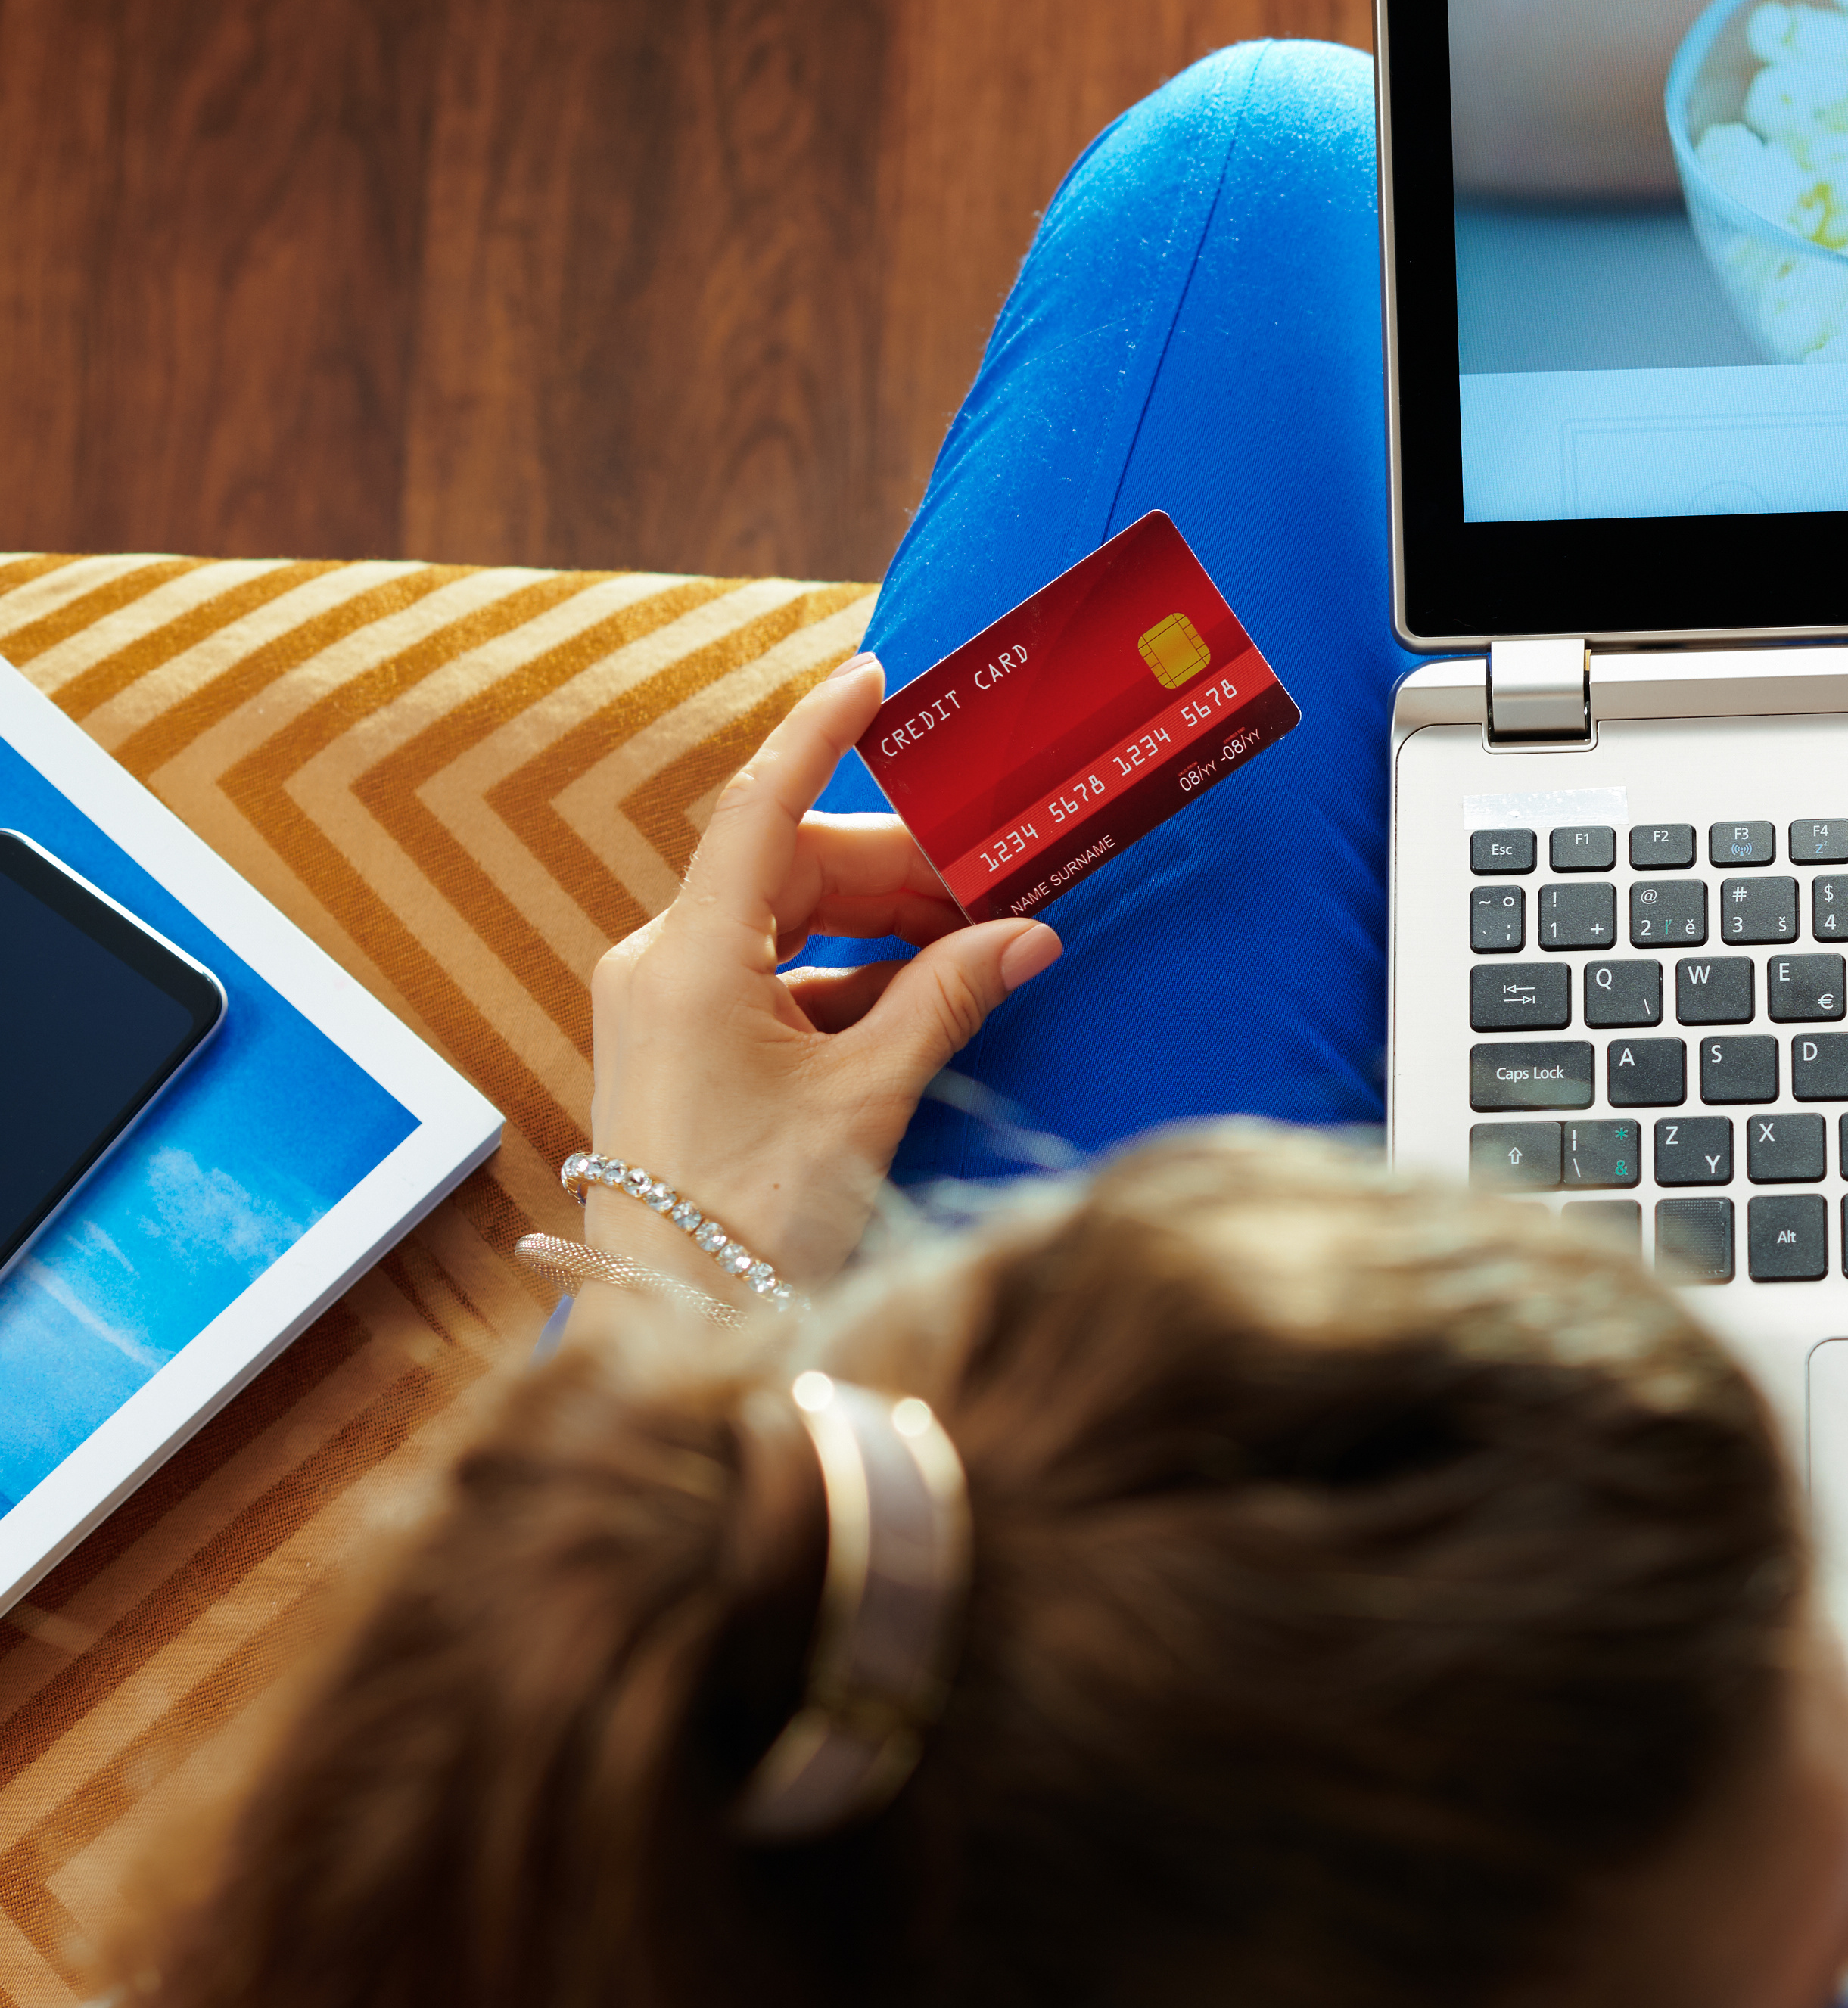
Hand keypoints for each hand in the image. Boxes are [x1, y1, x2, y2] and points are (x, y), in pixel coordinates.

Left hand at [584, 655, 1061, 1289]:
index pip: (763, 807)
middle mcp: (661, 967)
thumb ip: (947, 999)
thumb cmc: (750, 1220)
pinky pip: (775, 978)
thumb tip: (1026, 936)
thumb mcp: (867, 1098)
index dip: (820, 736)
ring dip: (882, 928)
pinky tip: (922, 999)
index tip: (872, 681)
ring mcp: (665, 1008)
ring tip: (975, 946)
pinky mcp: (682, 1048)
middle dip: (899, 871)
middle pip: (793, 870)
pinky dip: (849, 978)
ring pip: (789, 923)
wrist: (674, 1326)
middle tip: (997, 885)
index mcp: (690, 959)